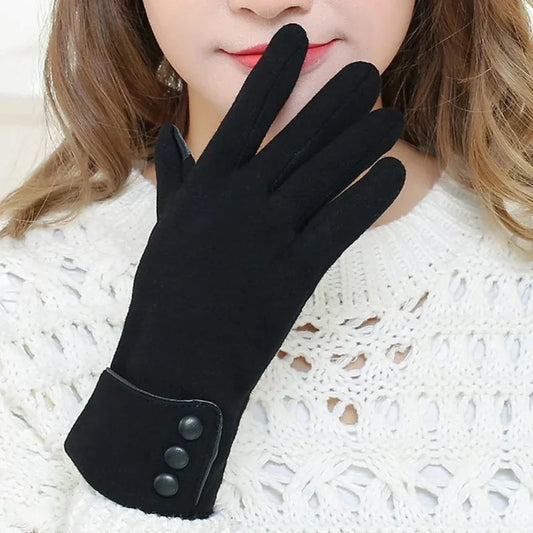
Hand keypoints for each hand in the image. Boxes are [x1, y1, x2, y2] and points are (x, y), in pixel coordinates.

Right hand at [90, 22, 405, 515]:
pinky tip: (392, 172)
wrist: (178, 360)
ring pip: (327, 175)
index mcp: (207, 186)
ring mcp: (271, 236)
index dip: (273, 73)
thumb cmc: (166, 293)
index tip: (296, 39)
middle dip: (335, 99)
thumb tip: (167, 138)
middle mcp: (242, 201)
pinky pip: (341, 224)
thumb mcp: (165, 229)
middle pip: (298, 137)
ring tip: (390, 117)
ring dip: (363, 141)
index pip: (245, 114)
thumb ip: (175, 181)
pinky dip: (370, 196)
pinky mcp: (297, 273)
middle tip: (366, 70)